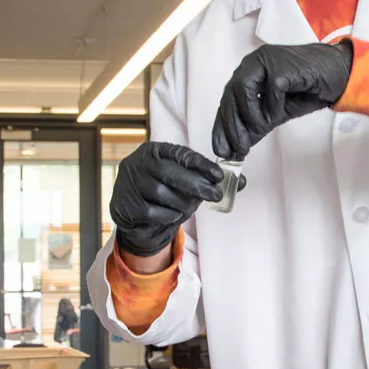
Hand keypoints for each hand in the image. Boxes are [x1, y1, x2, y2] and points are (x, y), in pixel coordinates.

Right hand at [109, 142, 228, 258]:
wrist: (136, 217)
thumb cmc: (164, 193)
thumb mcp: (184, 182)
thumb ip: (207, 179)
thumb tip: (241, 182)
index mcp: (153, 150)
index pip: (180, 153)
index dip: (201, 164)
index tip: (219, 175)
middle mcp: (138, 163)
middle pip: (170, 172)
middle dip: (197, 184)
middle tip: (216, 194)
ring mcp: (130, 184)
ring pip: (163, 194)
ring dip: (182, 203)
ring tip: (189, 207)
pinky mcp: (126, 205)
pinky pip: (154, 212)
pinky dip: (169, 216)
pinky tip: (173, 215)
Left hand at [212, 40, 354, 161]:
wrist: (335, 76)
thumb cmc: (306, 90)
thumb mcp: (276, 114)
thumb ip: (257, 127)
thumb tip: (237, 147)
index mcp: (248, 74)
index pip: (227, 101)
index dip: (222, 127)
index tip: (221, 149)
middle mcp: (253, 64)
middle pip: (231, 96)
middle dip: (233, 126)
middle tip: (240, 148)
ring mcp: (266, 61)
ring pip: (244, 90)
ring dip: (252, 115)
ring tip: (264, 128)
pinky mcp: (282, 64)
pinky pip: (271, 88)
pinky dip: (274, 106)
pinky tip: (281, 112)